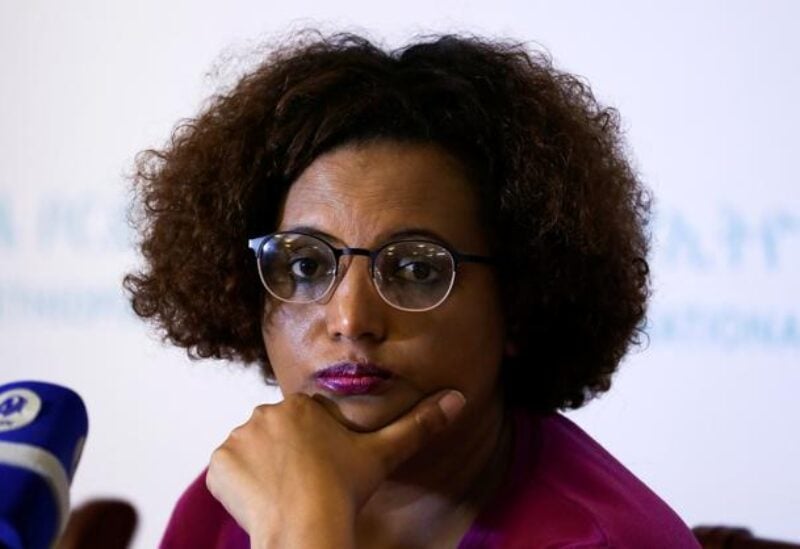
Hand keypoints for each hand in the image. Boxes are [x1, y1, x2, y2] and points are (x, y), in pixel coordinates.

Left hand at [205, 389, 465, 548]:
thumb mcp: (383, 455)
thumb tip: (457, 398)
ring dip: (262, 470)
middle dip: (286, 458)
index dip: (311, 451)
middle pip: (274, 436)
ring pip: (251, 452)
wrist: (306, 527)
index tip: (320, 472)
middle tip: (304, 487)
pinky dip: (240, 486)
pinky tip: (262, 501)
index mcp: (300, 406)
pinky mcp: (218, 464)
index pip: (301, 425)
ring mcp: (238, 438)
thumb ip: (419, 424)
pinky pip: (227, 471)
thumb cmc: (344, 491)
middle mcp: (264, 413)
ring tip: (285, 495)